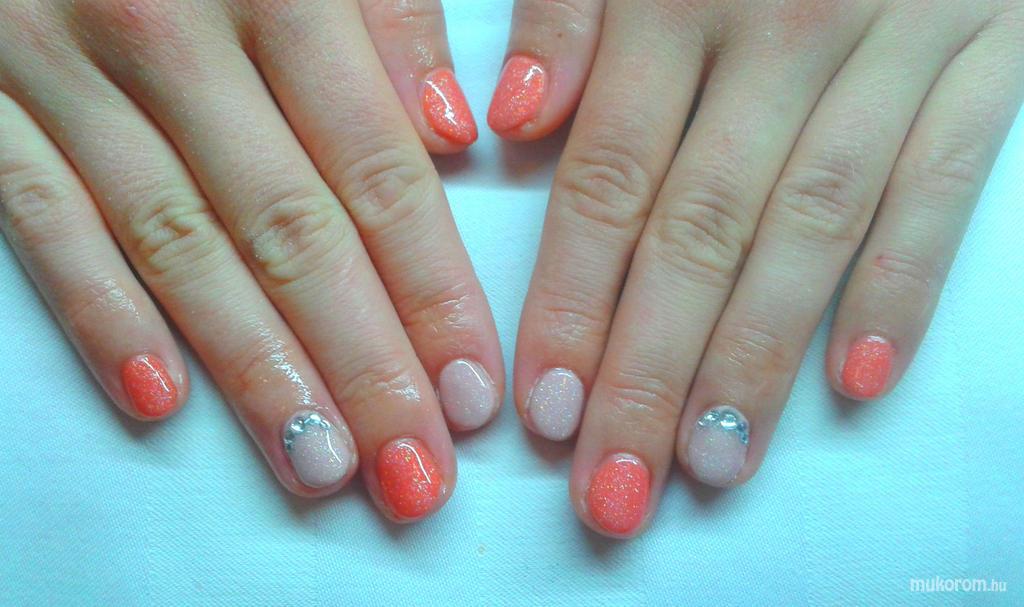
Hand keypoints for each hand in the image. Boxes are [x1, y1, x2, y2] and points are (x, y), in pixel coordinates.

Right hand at [0, 0, 502, 521]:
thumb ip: (389, 15)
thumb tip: (454, 131)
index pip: (377, 173)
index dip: (431, 291)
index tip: (471, 392)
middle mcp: (173, 35)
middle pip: (289, 231)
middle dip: (361, 363)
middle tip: (412, 468)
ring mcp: (67, 72)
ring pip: (179, 247)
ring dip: (254, 369)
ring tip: (319, 464)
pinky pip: (42, 221)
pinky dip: (99, 312)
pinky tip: (160, 399)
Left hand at [496, 0, 1023, 536]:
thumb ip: (576, 8)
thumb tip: (515, 115)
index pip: (608, 181)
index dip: (572, 303)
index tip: (544, 410)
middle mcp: (780, 27)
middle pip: (699, 231)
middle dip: (649, 370)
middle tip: (614, 488)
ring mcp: (893, 44)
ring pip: (811, 229)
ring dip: (757, 358)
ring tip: (710, 465)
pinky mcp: (987, 55)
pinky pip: (946, 182)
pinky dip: (905, 283)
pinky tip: (861, 380)